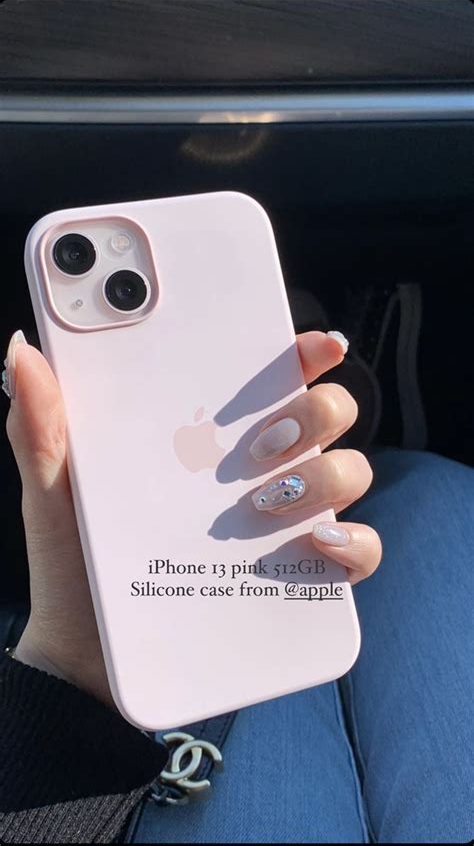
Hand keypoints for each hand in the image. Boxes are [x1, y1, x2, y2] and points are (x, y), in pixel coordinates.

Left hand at [4, 329, 380, 704]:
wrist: (86, 660)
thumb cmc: (74, 565)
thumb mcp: (53, 493)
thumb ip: (42, 426)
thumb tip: (24, 350)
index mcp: (206, 439)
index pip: (268, 378)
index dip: (300, 352)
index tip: (313, 344)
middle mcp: (255, 472)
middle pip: (324, 415)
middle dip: (313, 413)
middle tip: (257, 445)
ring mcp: (283, 523)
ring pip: (348, 473)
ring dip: (323, 475)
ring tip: (261, 506)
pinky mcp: (298, 580)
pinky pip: (356, 552)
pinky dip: (353, 543)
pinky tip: (314, 545)